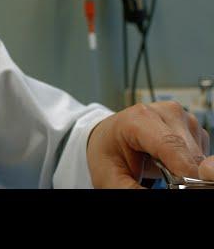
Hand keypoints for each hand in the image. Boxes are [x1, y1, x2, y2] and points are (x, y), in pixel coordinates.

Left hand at [86, 101, 213, 187]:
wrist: (107, 139)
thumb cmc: (107, 155)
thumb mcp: (111, 178)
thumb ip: (132, 191)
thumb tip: (160, 195)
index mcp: (138, 118)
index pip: (171, 145)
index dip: (185, 170)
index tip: (187, 186)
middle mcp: (163, 112)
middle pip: (188, 153)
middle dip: (183, 175)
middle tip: (165, 182)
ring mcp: (179, 117)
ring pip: (198, 155)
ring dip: (185, 169)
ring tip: (159, 167)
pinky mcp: (190, 126)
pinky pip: (200, 153)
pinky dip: (187, 163)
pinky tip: (168, 161)